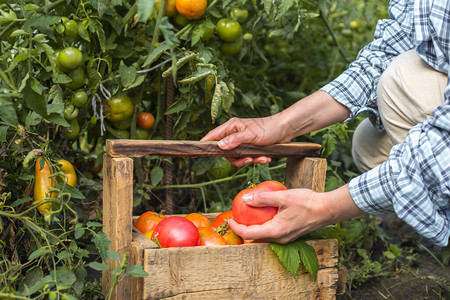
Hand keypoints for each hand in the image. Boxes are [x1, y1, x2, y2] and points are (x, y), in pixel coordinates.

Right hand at [201, 116, 289, 166]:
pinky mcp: (249, 146)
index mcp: (231, 126)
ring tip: (261, 158)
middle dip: (237, 158)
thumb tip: (220, 146)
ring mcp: (241, 140)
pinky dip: (255, 159)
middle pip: (225, 151)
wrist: (285, 130)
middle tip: (248, 159)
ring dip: (248, 160)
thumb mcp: (251, 135)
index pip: (213, 136)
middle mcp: (234, 133)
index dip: (204, 144)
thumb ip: (235, 140)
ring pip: (236, 156)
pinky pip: (246, 157)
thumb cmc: (268, 128)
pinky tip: (265, 158)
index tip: (195, 152)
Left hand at [228, 184, 364, 242]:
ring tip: (248, 215)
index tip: (230, 219)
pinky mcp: (291, 234)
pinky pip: (273, 233)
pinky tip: (264, 214)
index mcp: (275, 231)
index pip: (249, 234)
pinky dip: (265, 225)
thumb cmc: (307, 202)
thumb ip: (263, 198)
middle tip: (237, 216)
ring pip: (264, 236)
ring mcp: (286, 238)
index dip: (236, 228)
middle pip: (255, 237)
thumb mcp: (283, 196)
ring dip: (254, 227)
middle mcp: (280, 239)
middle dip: (243, 229)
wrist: (328, 209)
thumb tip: (245, 198)